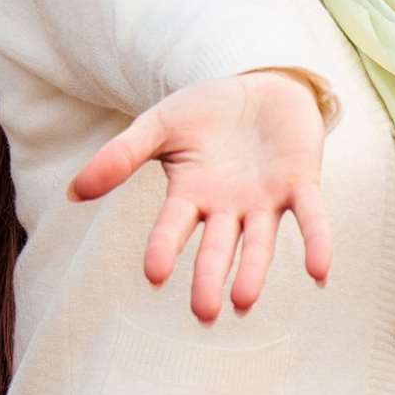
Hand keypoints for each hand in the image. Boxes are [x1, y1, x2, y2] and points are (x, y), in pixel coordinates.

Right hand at [67, 70, 331, 323]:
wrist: (258, 81)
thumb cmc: (205, 109)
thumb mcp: (158, 125)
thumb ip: (120, 156)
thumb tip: (74, 192)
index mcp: (191, 195)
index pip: (174, 227)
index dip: (165, 248)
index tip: (155, 274)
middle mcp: (228, 207)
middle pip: (217, 247)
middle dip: (210, 278)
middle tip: (204, 313)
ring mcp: (265, 199)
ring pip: (260, 242)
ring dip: (254, 271)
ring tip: (244, 301)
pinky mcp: (301, 184)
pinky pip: (311, 217)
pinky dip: (317, 241)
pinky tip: (320, 270)